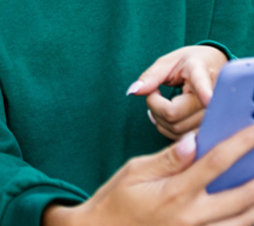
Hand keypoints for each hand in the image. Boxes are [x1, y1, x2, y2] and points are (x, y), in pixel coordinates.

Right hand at [43, 125, 253, 225]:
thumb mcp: (136, 171)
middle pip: (241, 197)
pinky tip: (246, 208)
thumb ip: (169, 158)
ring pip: (242, 221)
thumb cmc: (117, 200)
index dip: (241, 143)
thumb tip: (194, 140)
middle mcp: (190, 218)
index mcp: (175, 192)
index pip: (216, 162)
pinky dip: (242, 221)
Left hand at [126, 45, 227, 139]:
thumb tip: (133, 91)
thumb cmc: (191, 63)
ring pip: (177, 131)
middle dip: (154, 106)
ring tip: (160, 101)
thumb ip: (152, 75)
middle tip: (154, 91)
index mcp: (201, 73)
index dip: (205, 93)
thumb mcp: (170, 61)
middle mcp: (213, 98)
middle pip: (174, 115)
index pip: (201, 85)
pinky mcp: (210, 130)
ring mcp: (213, 117)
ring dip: (160, 119)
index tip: (208, 98)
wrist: (216, 69)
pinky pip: (182, 140)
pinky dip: (168, 128)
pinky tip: (165, 114)